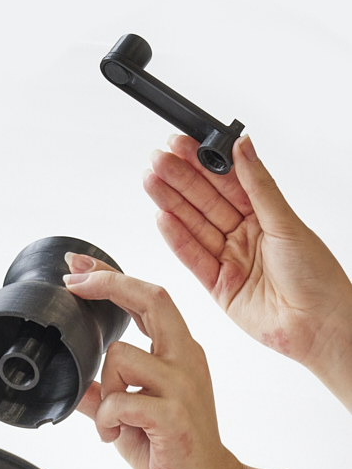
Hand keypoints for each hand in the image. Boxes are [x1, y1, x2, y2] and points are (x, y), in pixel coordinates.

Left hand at [65, 255, 241, 468]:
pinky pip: (119, 400)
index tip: (78, 266)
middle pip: (152, 298)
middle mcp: (185, 360)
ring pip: (120, 356)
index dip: (112, 276)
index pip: (149, 298)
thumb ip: (102, 394)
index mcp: (177, 352)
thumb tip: (73, 384)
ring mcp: (182, 386)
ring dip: (103, 390)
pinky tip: (115, 436)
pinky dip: (107, 419)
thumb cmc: (170, 450)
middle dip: (107, 283)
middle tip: (72, 285)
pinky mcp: (174, 416)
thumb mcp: (128, 415)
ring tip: (111, 423)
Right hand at [144, 134, 351, 399]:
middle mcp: (245, 235)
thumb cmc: (316, 276)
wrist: (317, 324)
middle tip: (158, 159)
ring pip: (195, 226)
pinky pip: (192, 258)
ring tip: (152, 181)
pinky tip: (162, 217)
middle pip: (206, 202)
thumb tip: (242, 147)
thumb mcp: (286, 222)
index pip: (227, 182)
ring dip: (172, 203)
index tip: (183, 144)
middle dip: (180, 179)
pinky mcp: (218, 286)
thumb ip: (258, 185)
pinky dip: (176, 239)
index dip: (204, 163)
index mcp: (265, 215)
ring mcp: (229, 260)